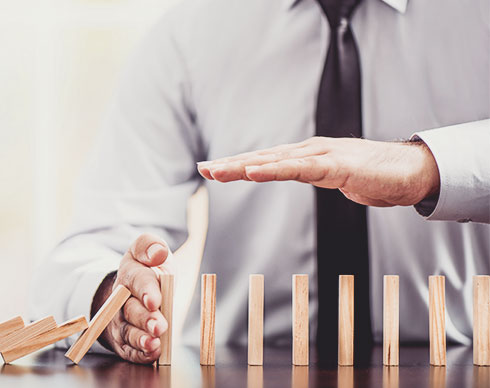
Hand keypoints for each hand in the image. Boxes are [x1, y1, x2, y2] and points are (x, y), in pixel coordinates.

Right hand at [94, 233, 170, 363]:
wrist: (133, 291)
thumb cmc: (146, 270)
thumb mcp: (148, 250)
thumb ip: (151, 245)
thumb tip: (158, 253)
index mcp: (129, 273)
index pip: (136, 280)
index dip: (146, 290)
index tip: (155, 300)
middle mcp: (121, 299)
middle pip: (131, 310)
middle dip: (145, 319)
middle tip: (159, 326)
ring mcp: (121, 321)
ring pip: (128, 332)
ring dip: (142, 339)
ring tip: (155, 344)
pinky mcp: (124, 341)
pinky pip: (129, 350)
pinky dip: (140, 354)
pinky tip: (153, 354)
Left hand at [197, 137, 440, 206]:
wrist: (409, 173)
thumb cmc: (372, 176)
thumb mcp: (334, 178)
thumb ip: (314, 175)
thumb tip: (300, 177)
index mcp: (306, 156)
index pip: (264, 160)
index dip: (236, 165)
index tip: (210, 169)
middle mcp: (308, 151)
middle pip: (261, 158)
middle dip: (230, 164)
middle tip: (202, 169)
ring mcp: (320, 156)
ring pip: (273, 161)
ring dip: (243, 166)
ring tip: (217, 171)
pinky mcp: (334, 166)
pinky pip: (298, 169)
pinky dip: (273, 170)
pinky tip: (253, 172)